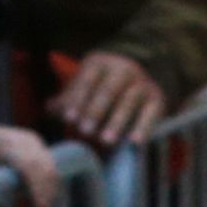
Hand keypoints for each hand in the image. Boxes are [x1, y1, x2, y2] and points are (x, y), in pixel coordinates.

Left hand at [49, 51, 169, 148]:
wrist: (140, 78)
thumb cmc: (101, 88)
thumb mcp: (84, 88)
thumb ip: (67, 100)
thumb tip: (49, 108)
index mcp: (100, 64)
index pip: (87, 80)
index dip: (77, 99)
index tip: (69, 118)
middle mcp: (123, 69)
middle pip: (108, 89)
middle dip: (95, 111)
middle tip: (84, 131)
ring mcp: (142, 84)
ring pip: (129, 101)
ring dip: (116, 121)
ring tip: (105, 141)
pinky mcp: (157, 99)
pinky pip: (151, 113)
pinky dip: (143, 128)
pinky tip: (134, 143)